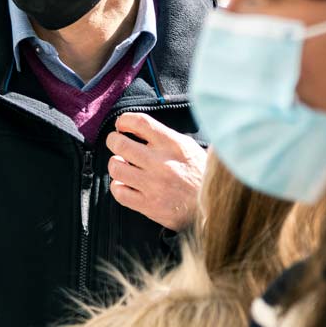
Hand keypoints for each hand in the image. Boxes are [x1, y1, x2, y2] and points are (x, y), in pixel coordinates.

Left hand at [106, 112, 207, 230]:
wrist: (212, 206)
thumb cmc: (200, 175)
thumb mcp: (189, 147)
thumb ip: (165, 137)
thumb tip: (137, 128)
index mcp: (173, 144)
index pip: (140, 122)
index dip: (124, 121)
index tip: (122, 125)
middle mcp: (161, 163)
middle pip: (120, 144)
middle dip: (113, 141)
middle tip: (116, 143)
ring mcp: (153, 185)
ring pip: (116, 167)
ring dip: (115, 164)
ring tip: (123, 165)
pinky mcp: (149, 205)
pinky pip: (119, 192)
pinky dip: (117, 186)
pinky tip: (125, 184)